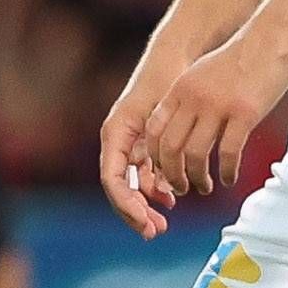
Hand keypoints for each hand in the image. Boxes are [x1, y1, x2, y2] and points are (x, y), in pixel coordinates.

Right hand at [94, 75, 179, 238]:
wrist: (174, 56)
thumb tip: (166, 191)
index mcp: (115, 134)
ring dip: (146, 204)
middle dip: (135, 212)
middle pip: (119, 188)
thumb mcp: (162, 115)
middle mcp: (118, 142)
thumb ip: (159, 152)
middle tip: (156, 231)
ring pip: (132, 184)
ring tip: (164, 221)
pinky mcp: (144, 143)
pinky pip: (144, 174)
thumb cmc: (166, 80)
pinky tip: (172, 198)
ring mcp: (130, 144)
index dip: (128, 205)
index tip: (146, 223)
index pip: (113, 181)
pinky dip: (156, 189)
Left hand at [137, 17, 287, 203]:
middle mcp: (193, 99)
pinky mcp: (245, 113)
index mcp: (179, 90)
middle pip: (170, 148)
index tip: (164, 171)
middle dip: (172, 175)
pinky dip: (227, 171)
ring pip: (196, 155)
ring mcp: (218, 106)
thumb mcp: (201, 75)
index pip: (154, 131)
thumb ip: (188, 99)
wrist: (270, 38)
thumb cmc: (239, 59)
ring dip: (197, 178)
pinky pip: (228, 152)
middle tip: (182, 188)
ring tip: (204, 187)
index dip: (156, 157)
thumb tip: (181, 129)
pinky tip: (230, 178)